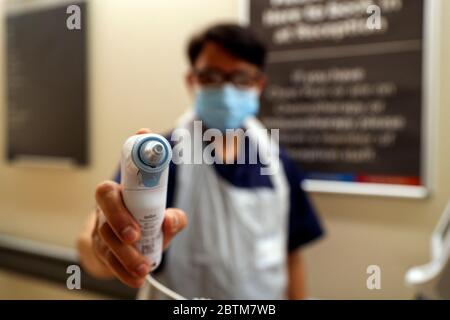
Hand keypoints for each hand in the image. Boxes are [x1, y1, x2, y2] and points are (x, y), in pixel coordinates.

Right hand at [86, 128, 186, 287]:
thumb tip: (170, 221)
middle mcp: (103, 213)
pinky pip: (108, 263)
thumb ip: (174, 217)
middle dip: (120, 232)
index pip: (107, 193)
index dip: (117, 209)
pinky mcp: (100, 252)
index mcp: (117, 196)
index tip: (135, 227)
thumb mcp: (162, 217)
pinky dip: (123, 272)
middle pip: (104, 222)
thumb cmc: (145, 221)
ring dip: (125, 258)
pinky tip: (135, 278)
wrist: (129, 240)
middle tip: (136, 240)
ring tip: (143, 268)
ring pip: (106, 245)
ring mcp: (99, 234)